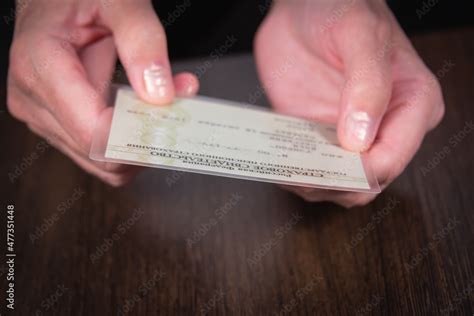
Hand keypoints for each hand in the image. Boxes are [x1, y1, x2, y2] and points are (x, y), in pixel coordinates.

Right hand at [7, 0, 198, 184]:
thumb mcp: (120, 1)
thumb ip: (142, 42)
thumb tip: (159, 95)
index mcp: (39, 65)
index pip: (91, 132)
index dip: (135, 138)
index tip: (170, 123)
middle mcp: (33, 98)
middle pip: (100, 153)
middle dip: (145, 137)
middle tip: (178, 107)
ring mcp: (44, 116)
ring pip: (103, 161)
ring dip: (141, 140)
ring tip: (165, 103)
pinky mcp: (58, 124)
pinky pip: (101, 152)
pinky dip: (130, 139)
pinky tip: (146, 111)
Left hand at [254, 0, 444, 206]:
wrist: (303, 6)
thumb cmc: (339, 8)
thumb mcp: (359, 34)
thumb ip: (368, 84)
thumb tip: (360, 138)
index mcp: (413, 103)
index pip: (392, 158)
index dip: (361, 172)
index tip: (329, 167)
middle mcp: (386, 126)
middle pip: (368, 181)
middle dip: (335, 184)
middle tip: (301, 172)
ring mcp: (352, 135)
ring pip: (340, 184)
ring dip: (314, 184)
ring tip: (288, 169)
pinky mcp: (322, 136)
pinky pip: (312, 168)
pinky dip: (296, 174)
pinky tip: (281, 164)